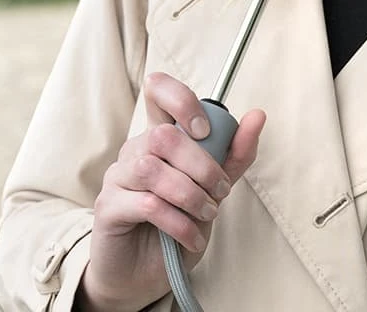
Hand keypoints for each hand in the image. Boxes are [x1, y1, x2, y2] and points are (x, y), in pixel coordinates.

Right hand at [76, 72, 265, 311]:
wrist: (144, 276)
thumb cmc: (177, 225)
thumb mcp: (212, 189)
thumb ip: (233, 155)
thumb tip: (258, 115)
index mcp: (158, 136)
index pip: (158, 90)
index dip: (181, 99)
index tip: (204, 129)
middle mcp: (135, 149)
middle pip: (162, 134)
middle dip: (201, 164)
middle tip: (220, 191)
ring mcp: (117, 176)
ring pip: (152, 168)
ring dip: (190, 194)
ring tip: (207, 214)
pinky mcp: (108, 207)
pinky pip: (146, 204)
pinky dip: (178, 222)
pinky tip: (191, 237)